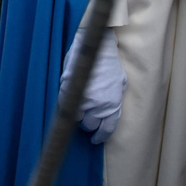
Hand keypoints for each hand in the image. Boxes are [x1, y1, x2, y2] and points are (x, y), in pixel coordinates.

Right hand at [59, 28, 125, 144]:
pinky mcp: (69, 89)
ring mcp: (83, 97)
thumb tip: (108, 113)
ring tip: (78, 106)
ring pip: (76, 117)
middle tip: (87, 118)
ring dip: (77, 114)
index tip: (95, 139)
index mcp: (113, 105)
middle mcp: (98, 105)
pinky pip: (65, 104)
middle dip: (88, 123)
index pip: (106, 130)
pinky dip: (66, 105)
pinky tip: (69, 100)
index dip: (99, 136)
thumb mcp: (120, 85)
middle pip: (89, 125)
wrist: (96, 47)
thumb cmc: (111, 64)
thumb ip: (115, 101)